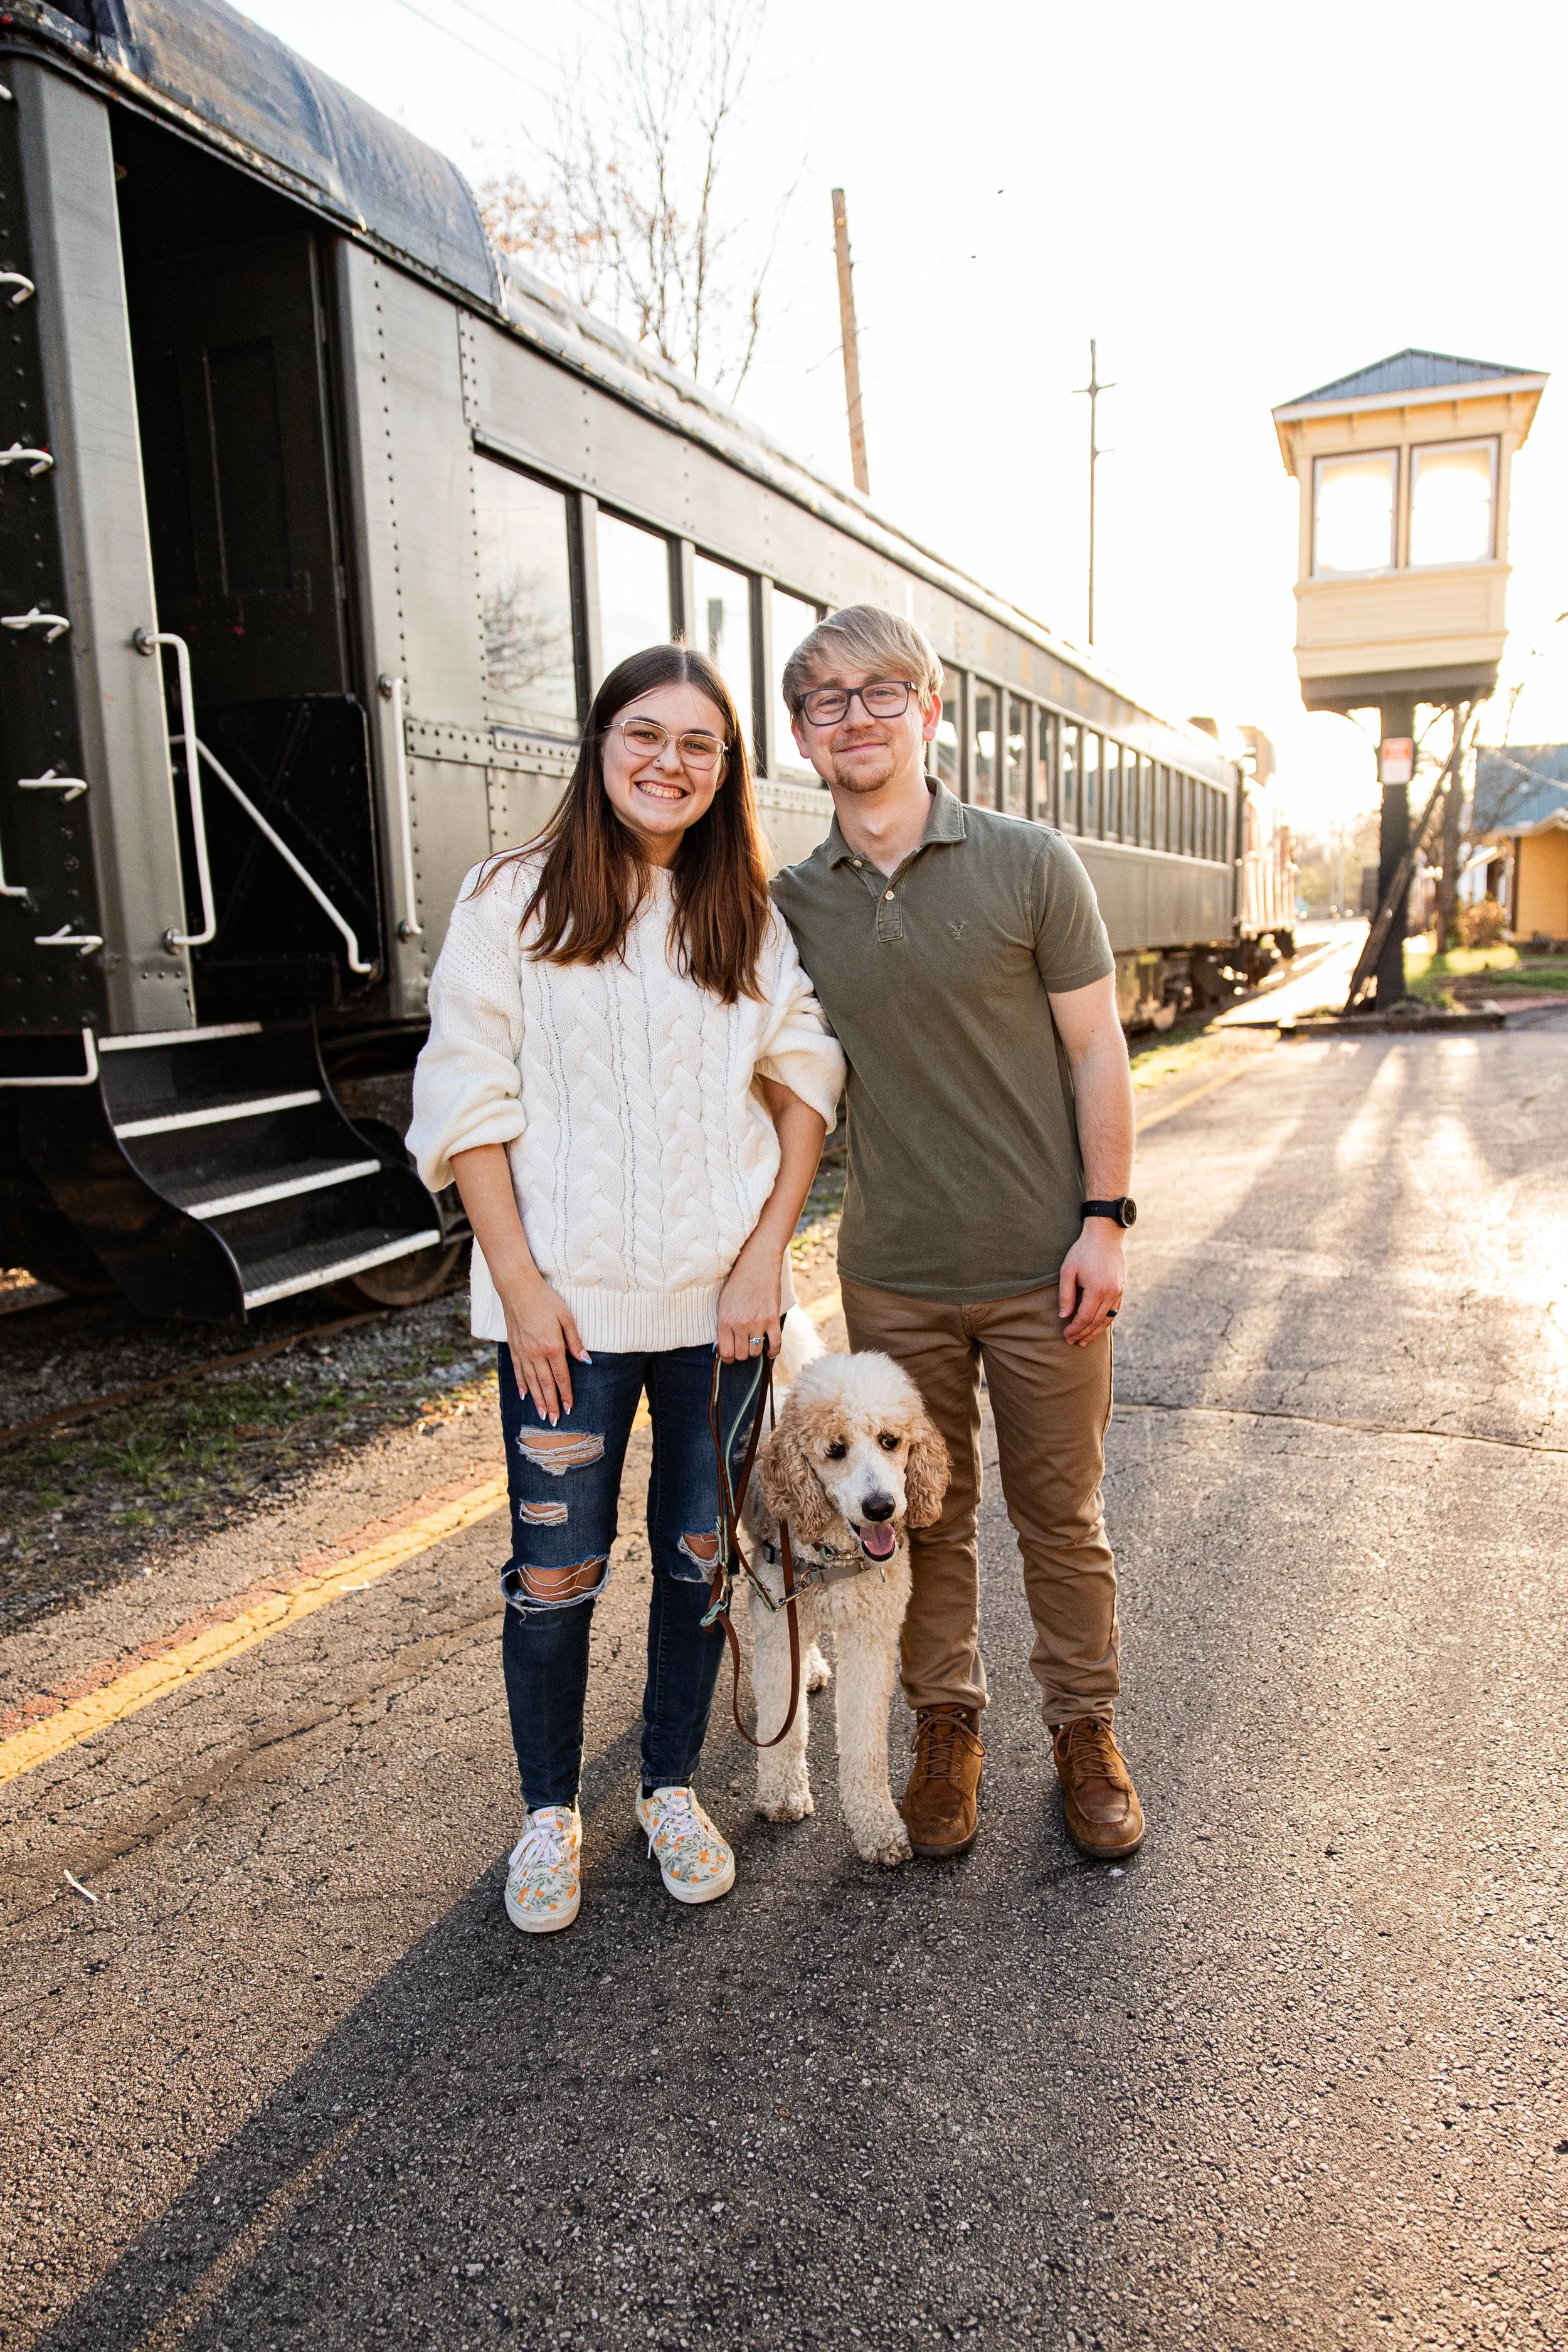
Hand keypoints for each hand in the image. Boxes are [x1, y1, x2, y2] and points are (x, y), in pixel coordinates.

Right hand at [499, 1269, 588, 1419]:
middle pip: (545, 1384)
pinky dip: (521, 1384)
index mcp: (552, 1347)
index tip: (569, 1408)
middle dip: (551, 1404)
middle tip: (555, 1421)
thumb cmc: (546, 1299)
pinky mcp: (513, 1347)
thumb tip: (585, 1360)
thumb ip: (575, 1341)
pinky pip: (518, 1370)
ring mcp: (522, 1351)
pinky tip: (524, 1394)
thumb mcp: (566, 1317)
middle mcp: (536, 1353)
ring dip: (537, 1399)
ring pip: (531, 1381)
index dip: (566, 1394)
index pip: (561, 1376)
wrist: (518, 1288)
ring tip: (542, 1414)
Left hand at [716, 1236, 784, 1364]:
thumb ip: (722, 1326)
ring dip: (755, 1350)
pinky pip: (775, 1344)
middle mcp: (740, 1324)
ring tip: (754, 1343)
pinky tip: (769, 1350)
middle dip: (741, 1354)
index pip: (725, 1352)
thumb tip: (721, 1348)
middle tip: (743, 1347)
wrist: (756, 1265)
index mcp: (725, 1321)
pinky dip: (773, 1351)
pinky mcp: (772, 1319)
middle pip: (741, 1355)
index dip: (728, 1358)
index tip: (730, 1356)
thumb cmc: (737, 1283)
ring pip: (756, 1351)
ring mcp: (758, 1322)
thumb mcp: (723, 1304)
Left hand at [1058, 1219, 1125, 1344]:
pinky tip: (1098, 1326)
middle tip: (1073, 1342)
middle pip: (1096, 1322)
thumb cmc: (1083, 1251)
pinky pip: (1115, 1311)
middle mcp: (1111, 1293)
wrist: (1105, 1235)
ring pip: (1107, 1319)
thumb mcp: (1068, 1271)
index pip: (1085, 1318)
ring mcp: (1118, 1292)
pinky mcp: (1121, 1289)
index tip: (1066, 1335)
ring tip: (1085, 1340)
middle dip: (1084, 1334)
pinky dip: (1106, 1321)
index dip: (1075, 1329)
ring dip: (1095, 1331)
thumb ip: (1066, 1295)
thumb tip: (1064, 1316)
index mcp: (1097, 1290)